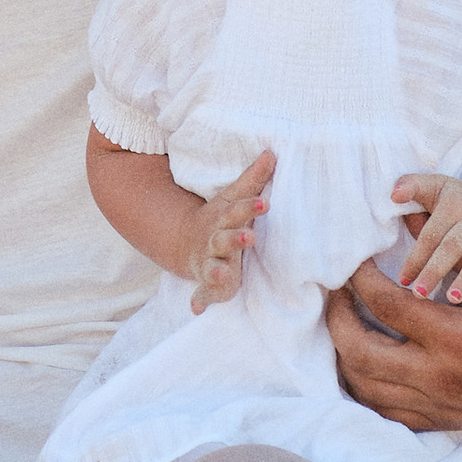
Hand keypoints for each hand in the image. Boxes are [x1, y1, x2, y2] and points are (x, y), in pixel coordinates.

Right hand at [185, 151, 273, 311]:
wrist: (189, 241)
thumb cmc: (222, 218)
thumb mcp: (234, 198)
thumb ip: (254, 179)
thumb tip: (273, 152)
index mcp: (224, 218)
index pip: (238, 211)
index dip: (250, 207)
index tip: (265, 203)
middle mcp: (214, 240)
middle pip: (224, 239)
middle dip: (235, 238)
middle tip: (249, 237)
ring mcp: (209, 261)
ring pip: (212, 267)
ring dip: (216, 272)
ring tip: (221, 276)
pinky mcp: (207, 281)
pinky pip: (202, 292)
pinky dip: (199, 300)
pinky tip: (197, 309)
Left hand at [324, 250, 461, 432]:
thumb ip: (447, 246)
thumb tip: (401, 210)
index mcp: (459, 338)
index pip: (385, 304)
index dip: (360, 279)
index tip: (354, 264)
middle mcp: (445, 379)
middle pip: (360, 353)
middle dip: (338, 319)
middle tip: (337, 295)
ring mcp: (442, 406)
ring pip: (366, 388)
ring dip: (344, 355)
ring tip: (345, 323)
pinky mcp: (444, 423)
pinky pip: (385, 413)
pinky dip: (365, 387)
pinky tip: (362, 361)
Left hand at [392, 169, 461, 304]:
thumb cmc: (454, 199)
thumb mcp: (434, 186)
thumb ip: (411, 186)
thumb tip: (394, 194)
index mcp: (452, 204)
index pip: (430, 234)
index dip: (415, 257)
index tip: (403, 280)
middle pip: (452, 246)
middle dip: (434, 270)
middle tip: (418, 294)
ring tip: (452, 299)